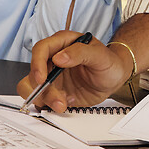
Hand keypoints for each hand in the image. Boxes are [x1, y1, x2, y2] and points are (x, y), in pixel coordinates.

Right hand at [17, 30, 131, 111]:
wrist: (114, 78)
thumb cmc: (109, 62)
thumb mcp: (100, 55)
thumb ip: (80, 53)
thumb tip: (59, 58)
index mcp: (63, 43)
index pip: (41, 49)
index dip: (37, 63)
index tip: (42, 78)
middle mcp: (54, 59)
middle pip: (34, 72)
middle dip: (42, 89)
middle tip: (58, 99)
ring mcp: (52, 76)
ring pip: (34, 88)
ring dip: (45, 99)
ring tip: (63, 104)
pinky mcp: (54, 91)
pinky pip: (42, 99)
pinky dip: (49, 104)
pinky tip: (67, 102)